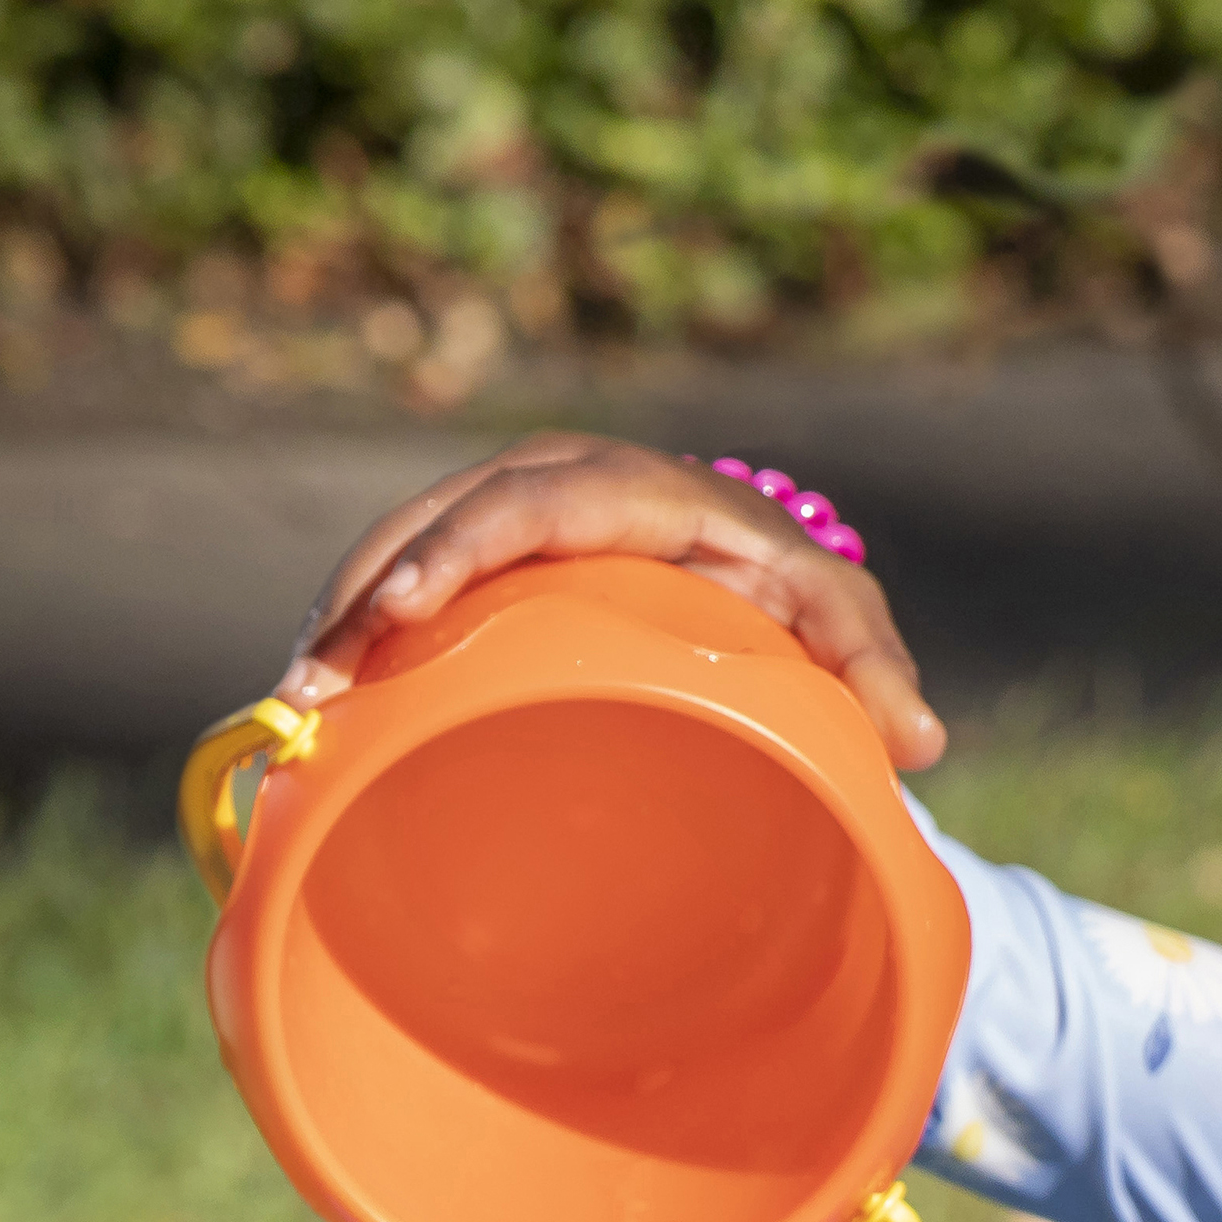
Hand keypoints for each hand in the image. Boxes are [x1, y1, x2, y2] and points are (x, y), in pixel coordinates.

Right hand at [275, 432, 945, 769]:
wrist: (753, 568)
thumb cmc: (798, 599)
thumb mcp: (842, 629)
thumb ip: (875, 673)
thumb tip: (926, 742)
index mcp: (633, 490)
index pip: (527, 507)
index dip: (457, 551)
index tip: (400, 608)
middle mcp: (554, 480)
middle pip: (436, 521)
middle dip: (364, 594)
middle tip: (314, 684)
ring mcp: (503, 508)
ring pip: (398, 543)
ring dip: (341, 616)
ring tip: (296, 705)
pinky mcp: (478, 549)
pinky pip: (402, 574)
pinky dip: (357, 629)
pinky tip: (321, 699)